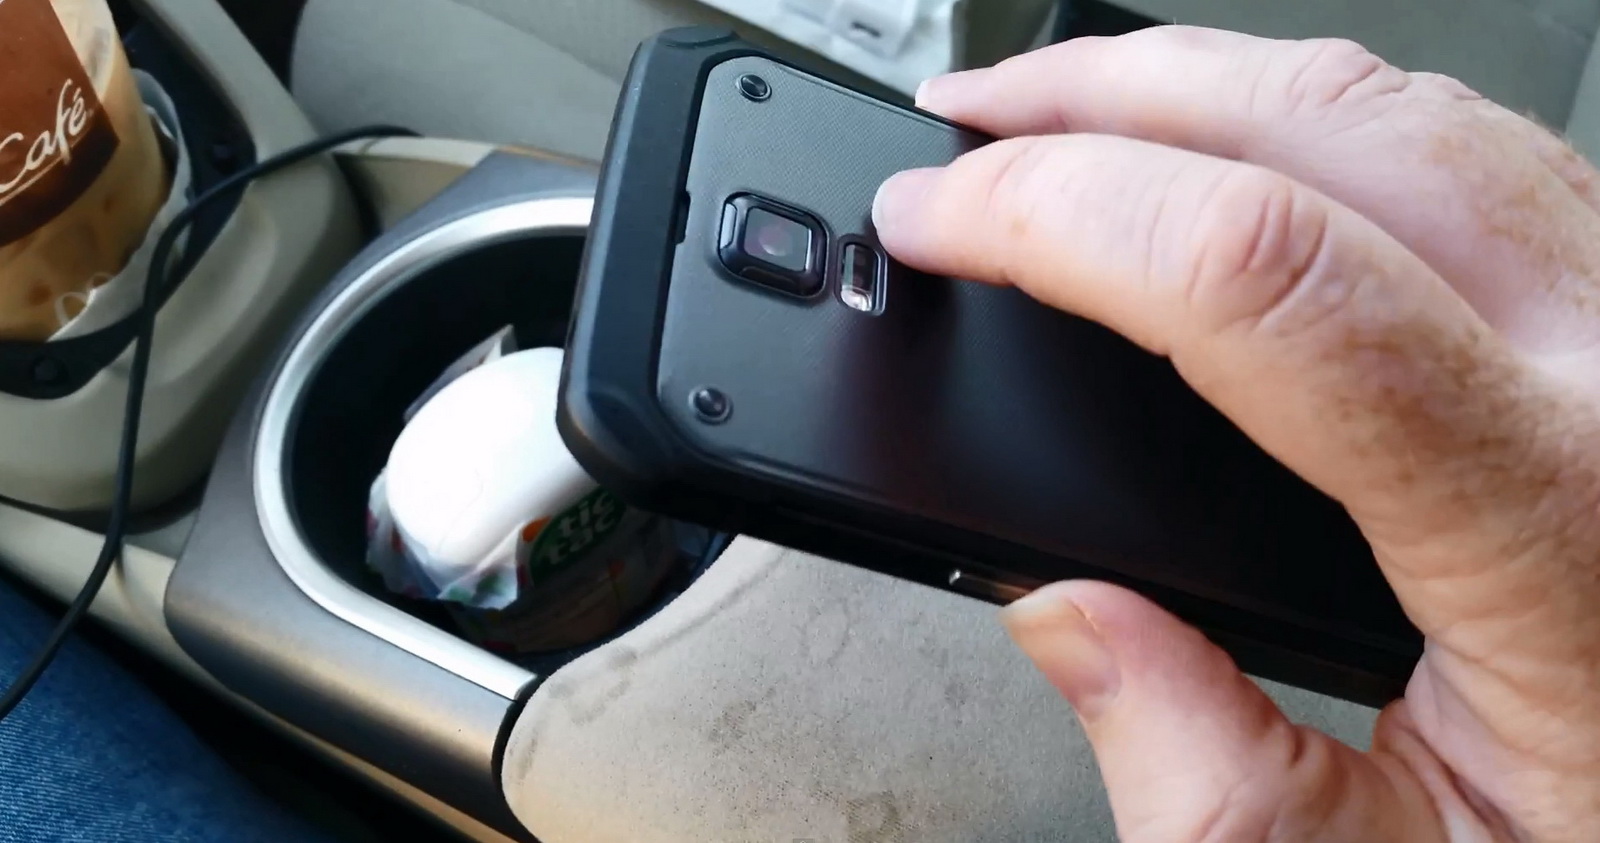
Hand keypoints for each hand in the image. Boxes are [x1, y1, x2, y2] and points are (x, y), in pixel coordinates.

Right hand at [873, 27, 1599, 841]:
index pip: (1269, 284)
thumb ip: (1214, 781)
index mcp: (1552, 516)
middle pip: (1328, 124)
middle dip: (1107, 93)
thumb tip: (1065, 618)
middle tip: (970, 125)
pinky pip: (1454, 140)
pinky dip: (1304, 114)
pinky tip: (1230, 148)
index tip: (941, 220)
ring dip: (1202, 83)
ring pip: (1397, 100)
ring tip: (1072, 115)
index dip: (1066, 213)